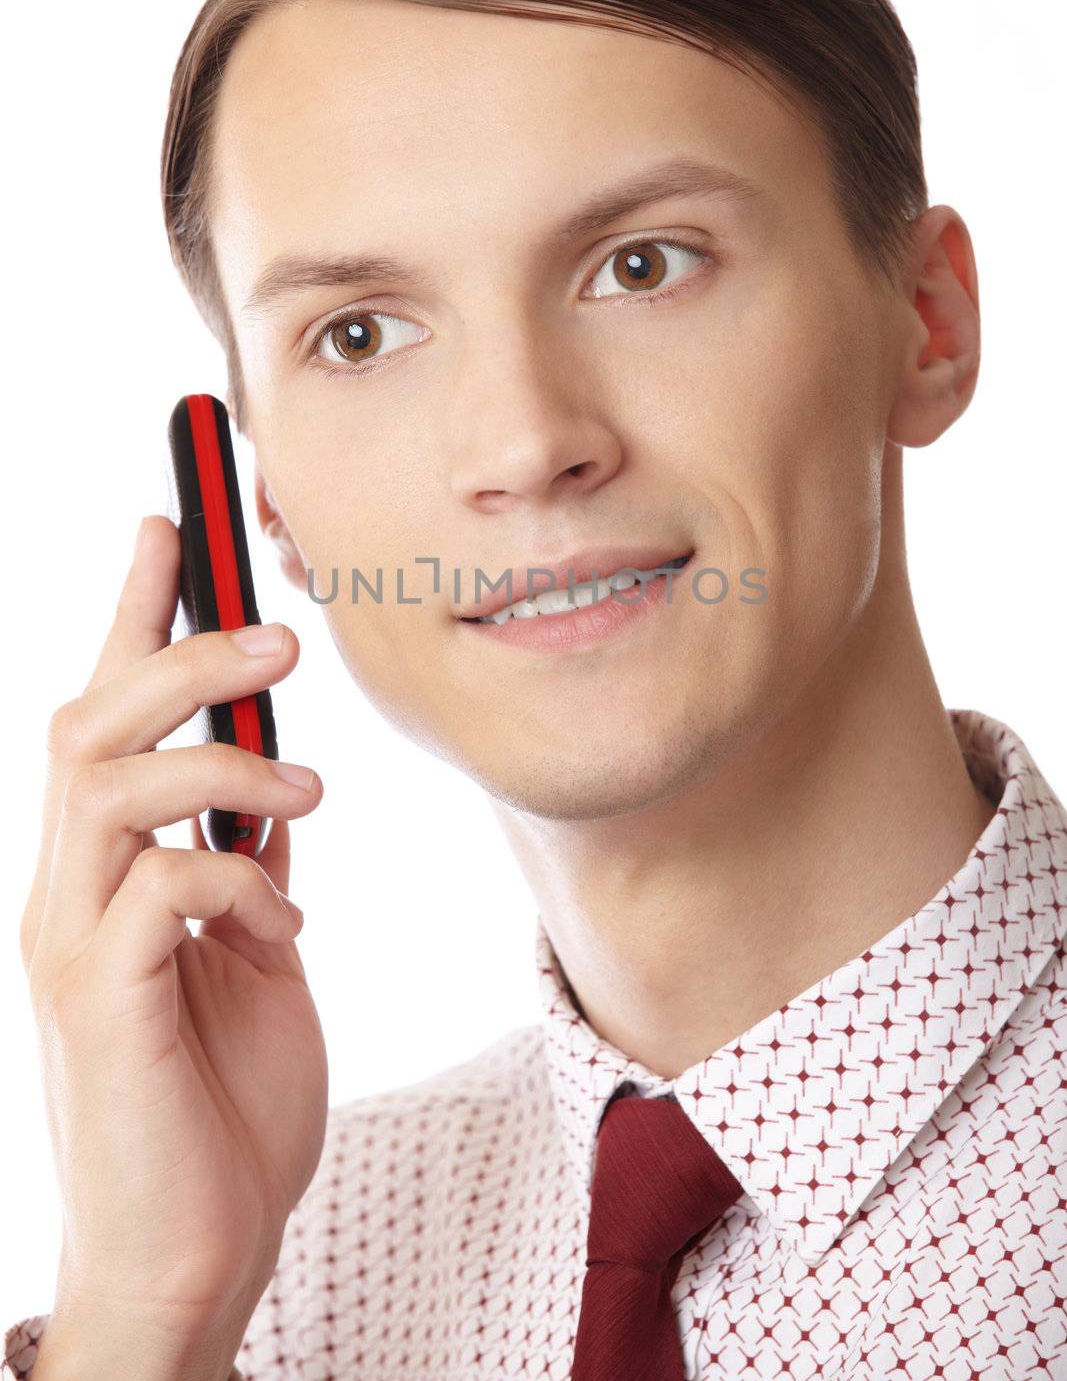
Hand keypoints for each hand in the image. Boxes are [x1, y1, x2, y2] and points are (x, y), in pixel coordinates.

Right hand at [18, 514, 328, 1346]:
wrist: (200, 1252)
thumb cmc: (223, 1103)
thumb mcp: (255, 956)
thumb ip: (247, 870)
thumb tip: (272, 793)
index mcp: (108, 870)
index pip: (106, 711)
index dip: (134, 610)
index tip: (173, 519)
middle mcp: (69, 890)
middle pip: (89, 721)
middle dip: (180, 652)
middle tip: (280, 635)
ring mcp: (73, 943)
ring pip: (104, 783)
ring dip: (218, 759)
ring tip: (308, 783)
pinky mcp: (101, 1002)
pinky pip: (156, 887)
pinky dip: (234, 877)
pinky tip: (282, 917)